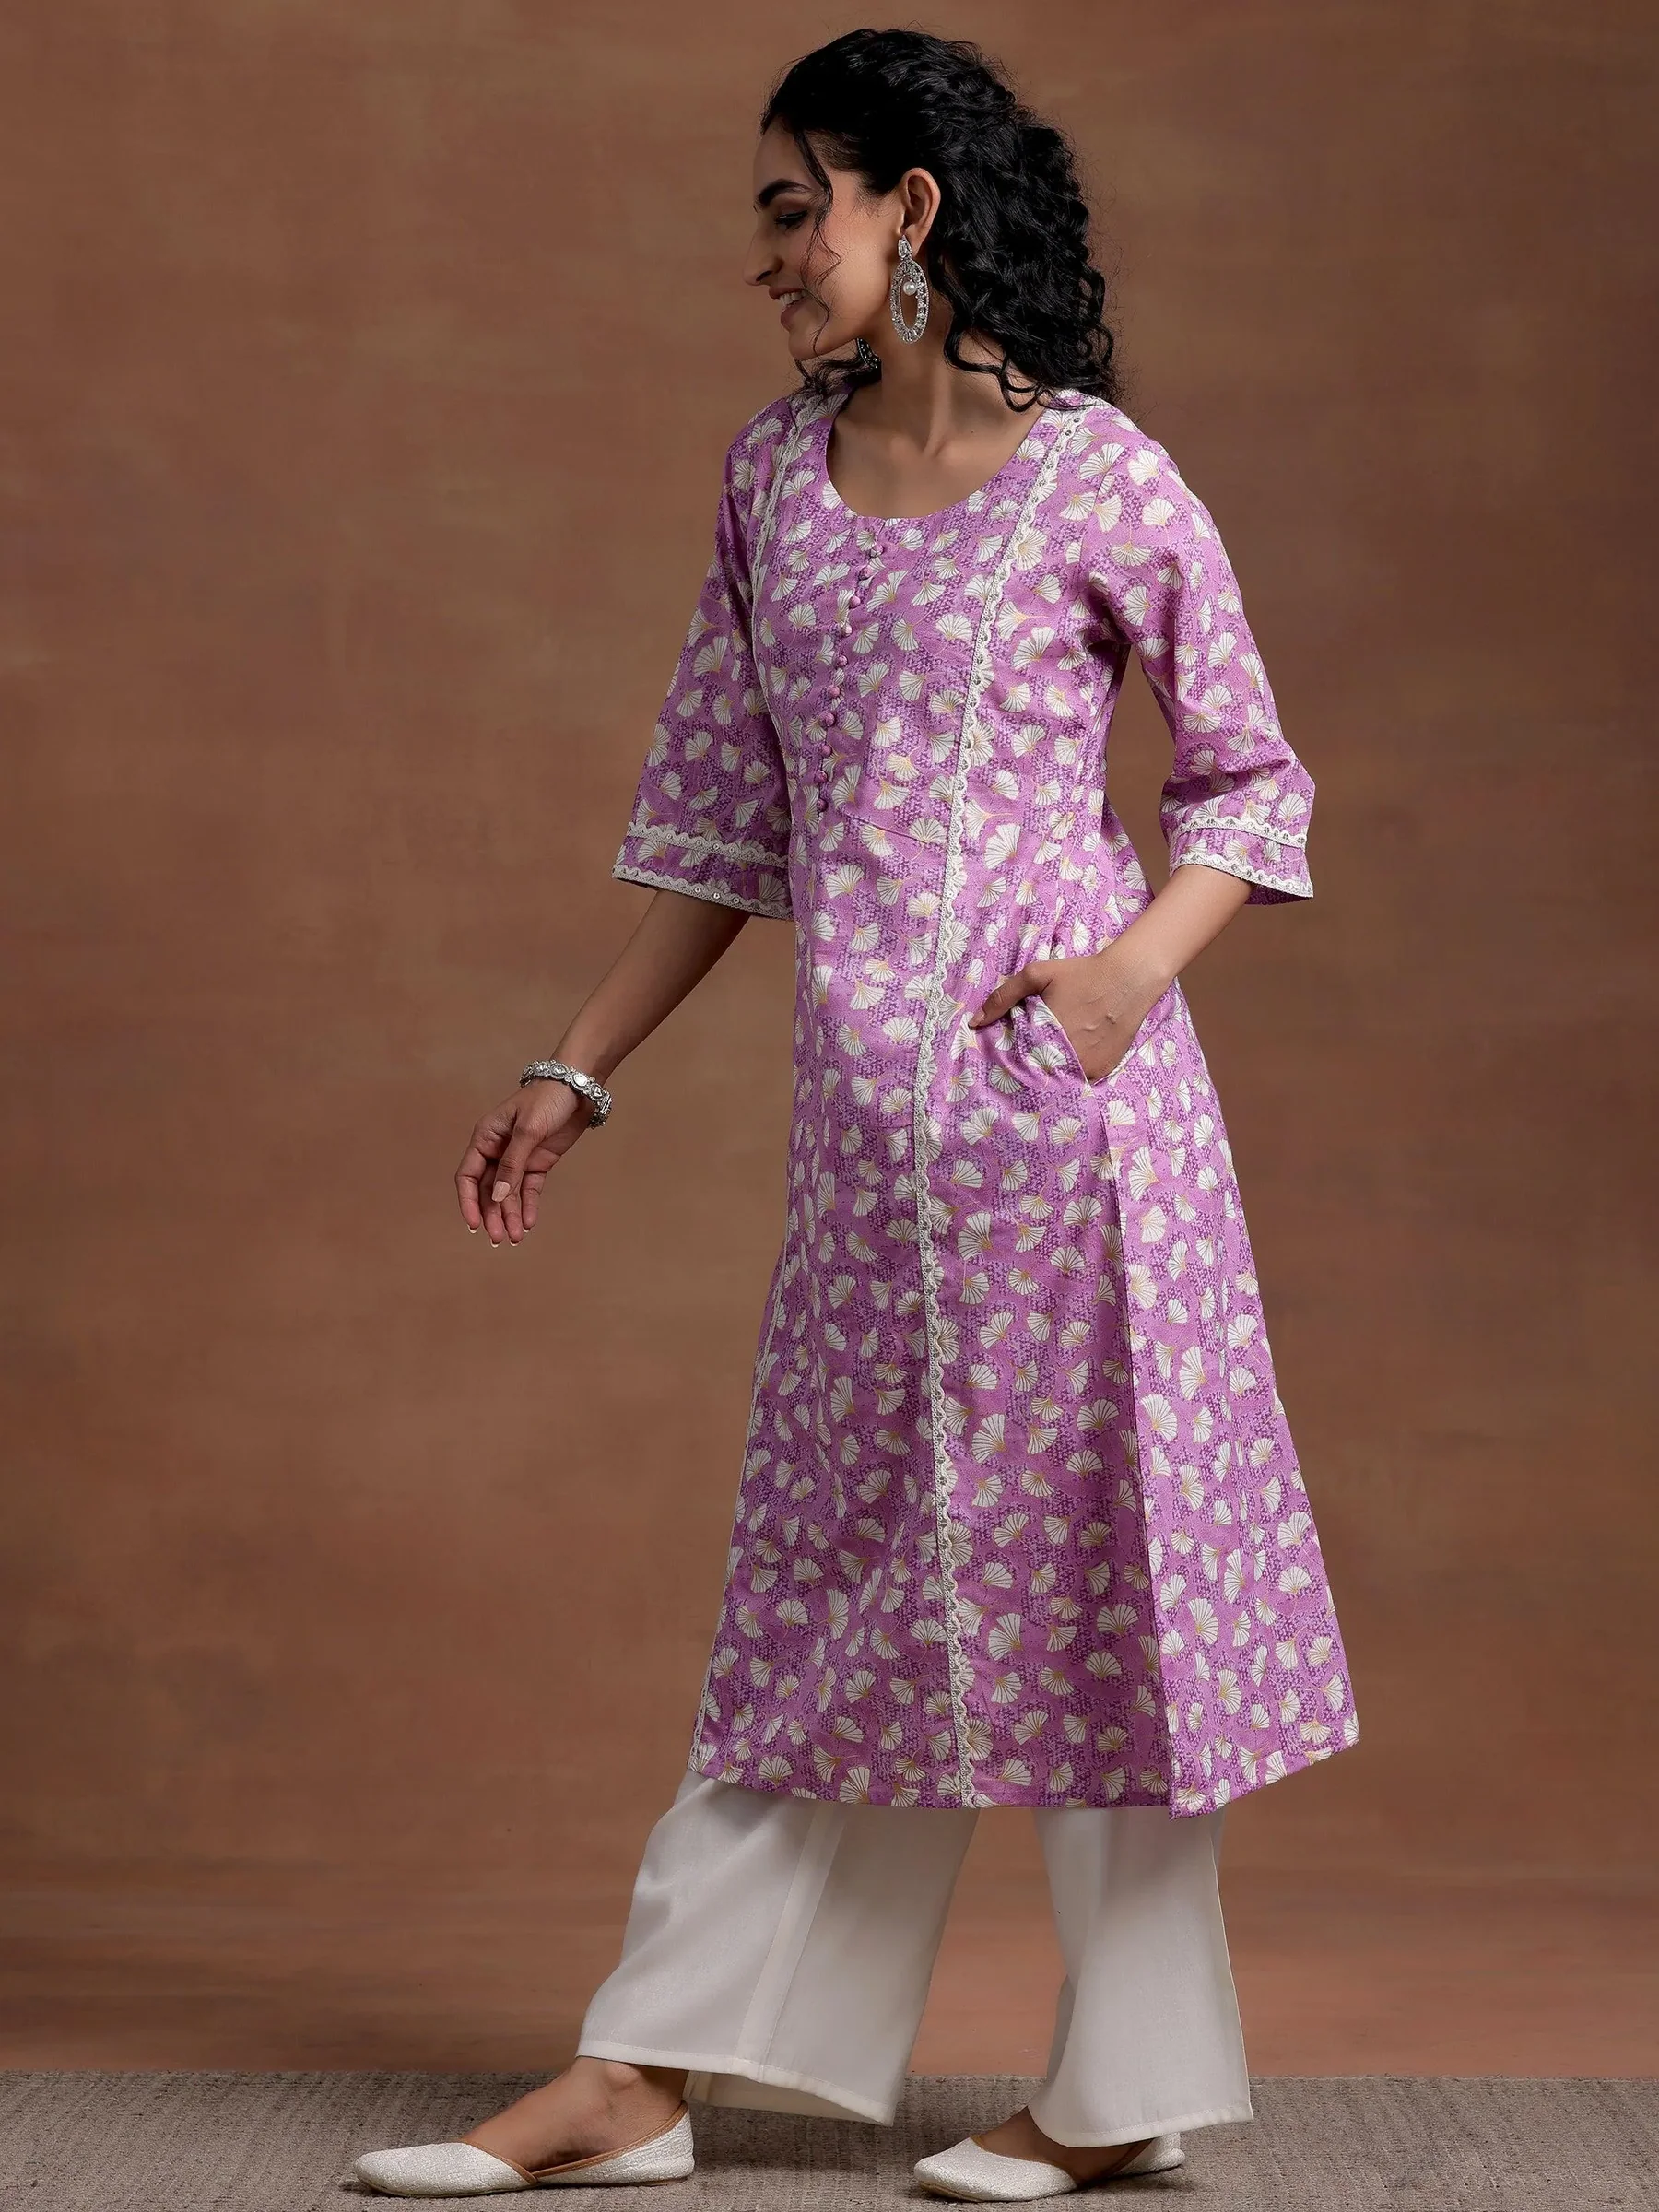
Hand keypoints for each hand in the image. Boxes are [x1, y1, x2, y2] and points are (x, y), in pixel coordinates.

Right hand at [455, 1080, 595, 1245]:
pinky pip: (528, 1189)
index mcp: (485, 1138)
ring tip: (515, 1238)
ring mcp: (518, 1158)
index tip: (475, 1224)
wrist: (578, 1088)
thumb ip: (512, 1164)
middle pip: (488, 1190)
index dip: (468, 1202)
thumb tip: (496, 1196)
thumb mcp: (528, 1130)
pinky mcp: (538, 1163)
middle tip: (499, 1238)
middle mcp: (497, 1150)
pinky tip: (528, 1222)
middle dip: (492, 1215)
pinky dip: (527, 1206)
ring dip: (510, 1215)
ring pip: (508, 1193)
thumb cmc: (547, 1099)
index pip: (468, 1175)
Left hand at [968, 946, 1166, 1082]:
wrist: (1128, 980)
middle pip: (1037, 1072)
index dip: (1010, 1057)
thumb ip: (1003, 997)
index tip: (1007, 1053)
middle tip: (1030, 1053)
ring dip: (1050, 1071)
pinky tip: (1071, 1057)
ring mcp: (1085, 1069)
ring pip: (1058, 1078)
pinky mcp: (1101, 1072)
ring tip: (1048, 1057)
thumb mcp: (1037, 975)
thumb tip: (974, 1023)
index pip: (1016, 1060)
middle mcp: (1064, 1059)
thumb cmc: (1081, 975)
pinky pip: (1079, 1079)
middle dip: (1030, 1065)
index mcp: (1043, 1038)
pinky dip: (1072, 1072)